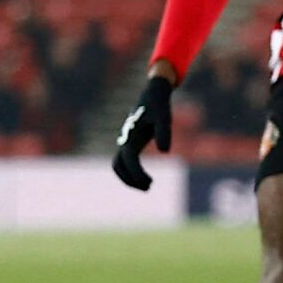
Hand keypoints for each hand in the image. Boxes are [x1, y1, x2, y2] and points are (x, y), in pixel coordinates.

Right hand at [111, 74, 175, 189]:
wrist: (153, 94)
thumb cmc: (159, 106)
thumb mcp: (164, 117)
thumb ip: (164, 132)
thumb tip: (164, 152)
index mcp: (130, 135)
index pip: (129, 160)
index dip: (137, 174)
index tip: (150, 183)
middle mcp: (124, 139)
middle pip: (118, 165)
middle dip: (130, 179)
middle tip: (149, 188)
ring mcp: (124, 141)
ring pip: (118, 164)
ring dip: (129, 178)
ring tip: (148, 186)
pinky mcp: (129, 141)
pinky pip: (124, 161)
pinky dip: (131, 171)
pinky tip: (145, 177)